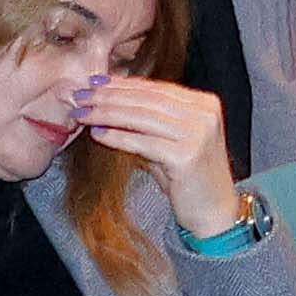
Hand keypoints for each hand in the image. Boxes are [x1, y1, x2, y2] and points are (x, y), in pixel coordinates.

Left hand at [66, 72, 238, 213]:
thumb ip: (148, 121)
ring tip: (82, 113)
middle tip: (81, 95)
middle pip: (147, 99)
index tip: (94, 82)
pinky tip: (98, 134)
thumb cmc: (189, 179)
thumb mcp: (170, 141)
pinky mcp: (186, 156)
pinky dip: (117, 137)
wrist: (215, 214)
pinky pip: (142, 142)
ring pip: (142, 117)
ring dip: (107, 113)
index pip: (156, 88)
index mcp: (205, 104)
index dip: (122, 84)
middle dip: (109, 96)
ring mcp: (198, 134)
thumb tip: (108, 101)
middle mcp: (205, 114)